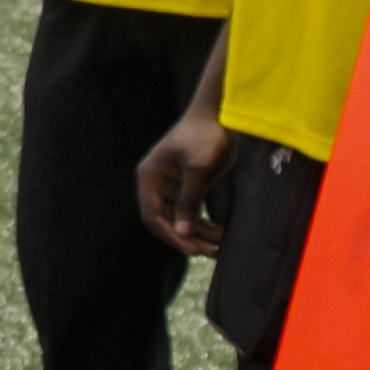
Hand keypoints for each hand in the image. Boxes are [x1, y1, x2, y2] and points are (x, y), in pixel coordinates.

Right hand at [138, 111, 231, 259]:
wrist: (220, 116)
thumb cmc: (205, 137)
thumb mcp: (197, 169)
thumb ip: (188, 202)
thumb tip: (182, 233)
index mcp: (149, 178)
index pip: (152, 216)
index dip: (170, 235)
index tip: (192, 250)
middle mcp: (156, 184)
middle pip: (164, 220)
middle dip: (186, 238)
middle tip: (210, 253)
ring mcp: (171, 185)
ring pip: (178, 219)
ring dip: (197, 234)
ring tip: (219, 247)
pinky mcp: (187, 185)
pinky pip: (190, 211)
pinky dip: (203, 223)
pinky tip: (219, 233)